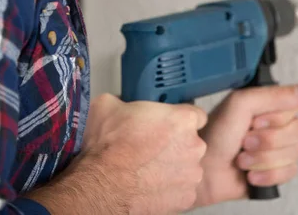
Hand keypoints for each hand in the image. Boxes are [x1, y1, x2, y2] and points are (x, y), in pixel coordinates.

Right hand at [82, 93, 207, 214]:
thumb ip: (123, 99)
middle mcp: (193, 146)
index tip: (171, 123)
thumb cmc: (108, 148)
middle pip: (191, 141)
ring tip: (149, 167)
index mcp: (182, 120)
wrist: (101, 185)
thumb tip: (118, 100)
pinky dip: (170, 188)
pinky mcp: (185, 199)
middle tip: (153, 145)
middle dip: (176, 143)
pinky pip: (182, 189)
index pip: (196, 115)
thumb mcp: (108, 105)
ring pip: (187, 166)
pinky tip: (150, 183)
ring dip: (173, 166)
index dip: (181, 118)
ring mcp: (191, 174)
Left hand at [194, 82, 297, 207]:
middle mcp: (273, 125)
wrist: (203, 170)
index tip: (255, 120)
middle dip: (269, 140)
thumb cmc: (214, 135)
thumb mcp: (241, 105)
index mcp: (266, 105)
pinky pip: (290, 173)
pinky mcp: (275, 171)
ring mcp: (275, 149)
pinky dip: (267, 175)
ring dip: (264, 159)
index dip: (277, 118)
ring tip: (243, 158)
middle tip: (245, 141)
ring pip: (295, 153)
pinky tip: (250, 173)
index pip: (295, 106)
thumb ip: (274, 95)